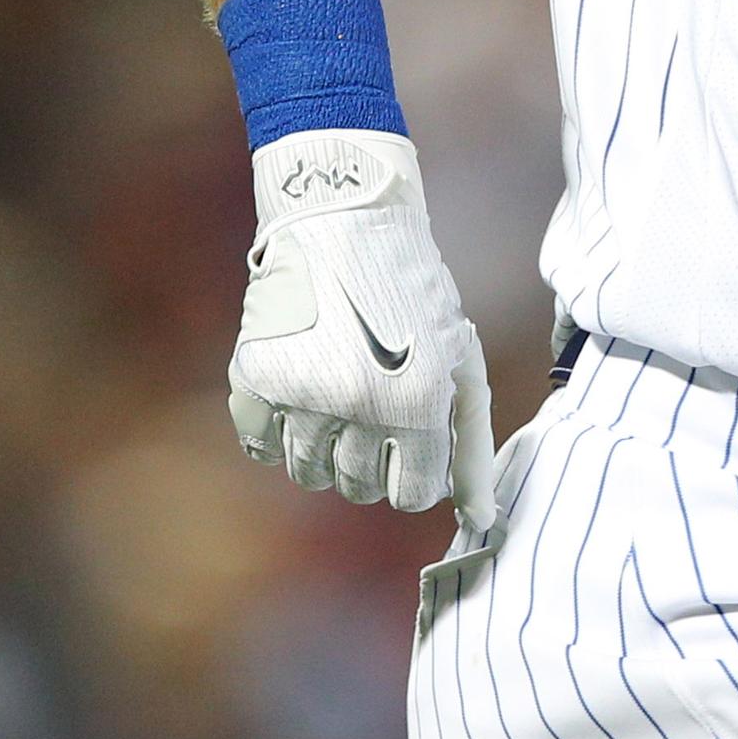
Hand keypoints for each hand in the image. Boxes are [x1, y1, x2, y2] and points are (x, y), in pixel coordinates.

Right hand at [229, 129, 497, 528]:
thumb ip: (472, 445)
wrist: (344, 219)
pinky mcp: (254, 377)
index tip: (414, 443)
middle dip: (373, 461)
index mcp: (416, 404)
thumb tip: (482, 519)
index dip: (417, 474)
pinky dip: (279, 432)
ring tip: (340, 397)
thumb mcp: (461, 362)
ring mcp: (300, 394)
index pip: (412, 495)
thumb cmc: (415, 293)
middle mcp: (357, 407)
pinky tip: (301, 392)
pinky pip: (261, 446)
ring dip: (327, 449)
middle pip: (358, 488)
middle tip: (377, 409)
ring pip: (310, 472)